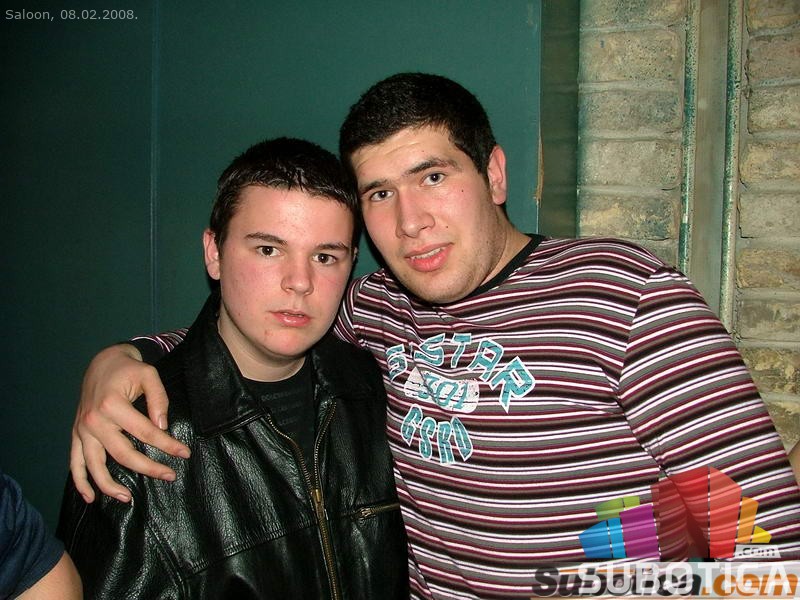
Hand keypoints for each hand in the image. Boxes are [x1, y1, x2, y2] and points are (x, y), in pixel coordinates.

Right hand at [70, 344, 190, 502]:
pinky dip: (80, 482)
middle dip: (149, 468)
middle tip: (170, 476)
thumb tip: (162, 427)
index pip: (146, 432)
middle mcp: (94, 420)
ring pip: (95, 466)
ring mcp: (82, 430)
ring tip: (128, 498)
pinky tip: (90, 497)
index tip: (184, 453)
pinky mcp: (76, 434)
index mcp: (113, 405)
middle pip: (123, 454)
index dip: (167, 445)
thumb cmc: (129, 369)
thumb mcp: (149, 375)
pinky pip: (75, 463)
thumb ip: (159, 399)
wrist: (102, 362)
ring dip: (110, 485)